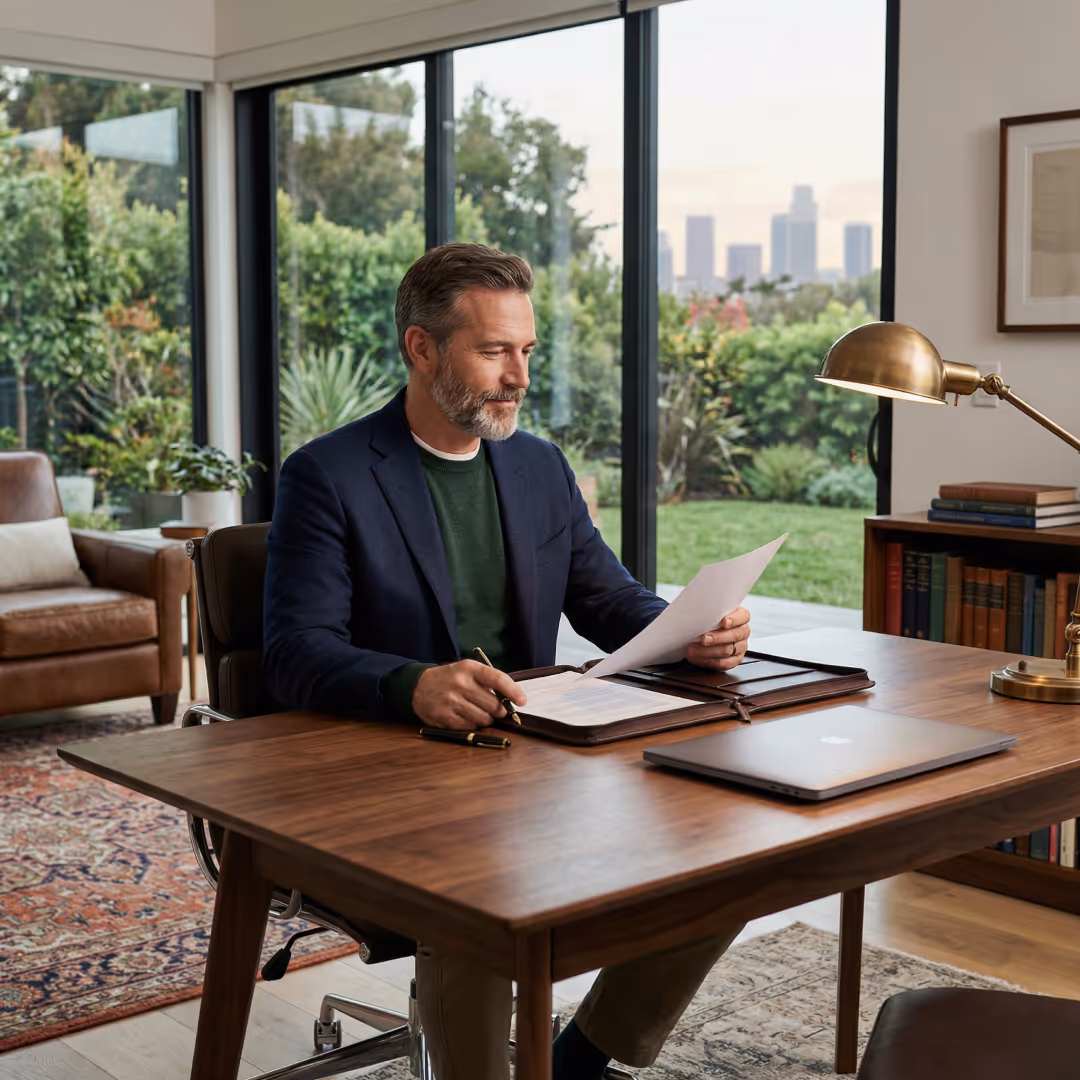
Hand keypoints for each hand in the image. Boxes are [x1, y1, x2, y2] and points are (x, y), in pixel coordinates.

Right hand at [412, 659, 526, 729]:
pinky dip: (473, 724)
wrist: (418, 686)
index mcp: (469, 668)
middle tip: (497, 710)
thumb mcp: (467, 671)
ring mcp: (451, 700)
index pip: (498, 679)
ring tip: (478, 711)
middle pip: (494, 705)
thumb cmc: (450, 678)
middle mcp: (460, 683)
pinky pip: (470, 726)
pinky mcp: (444, 716)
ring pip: (484, 719)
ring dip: (486, 719)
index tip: (523, 701)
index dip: (513, 692)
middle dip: (499, 710)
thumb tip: (511, 698)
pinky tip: (465, 716)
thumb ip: (488, 681)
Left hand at [685, 606, 750, 670]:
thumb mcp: (711, 611)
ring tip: (692, 649)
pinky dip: (708, 661)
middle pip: (735, 635)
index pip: (744, 616)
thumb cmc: (708, 619)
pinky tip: (697, 658)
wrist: (704, 632)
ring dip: (708, 651)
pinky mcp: (734, 660)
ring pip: (728, 650)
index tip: (724, 621)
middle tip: (703, 638)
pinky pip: (724, 663)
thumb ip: (709, 610)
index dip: (735, 619)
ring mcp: (741, 647)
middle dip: (717, 638)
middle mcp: (743, 632)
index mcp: (741, 617)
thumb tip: (694, 608)